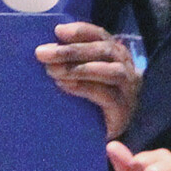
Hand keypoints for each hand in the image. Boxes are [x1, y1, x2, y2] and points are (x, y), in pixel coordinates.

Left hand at [38, 21, 138, 139]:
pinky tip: (65, 86)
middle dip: (71, 50)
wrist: (102, 139)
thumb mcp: (78, 77)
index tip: (57, 31)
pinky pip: (107, 95)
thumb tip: (44, 50)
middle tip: (42, 53)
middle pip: (104, 51)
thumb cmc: (88, 104)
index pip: (101, 36)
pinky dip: (85, 87)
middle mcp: (126, 69)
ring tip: (52, 71)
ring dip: (79, 68)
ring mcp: (128, 90)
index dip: (81, 32)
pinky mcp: (124, 111)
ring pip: (110, 71)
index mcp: (115, 56)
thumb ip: (70, 62)